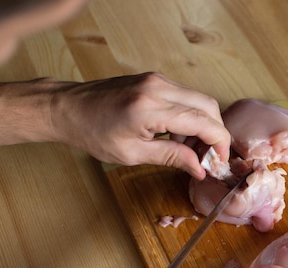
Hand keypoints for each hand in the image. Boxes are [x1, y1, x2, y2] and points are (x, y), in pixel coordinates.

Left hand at [51, 72, 229, 178]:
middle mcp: (158, 87)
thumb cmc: (93, 133)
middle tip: (208, 156)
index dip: (219, 142)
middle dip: (215, 133)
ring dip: (202, 125)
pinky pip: (185, 96)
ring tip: (187, 148)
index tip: (219, 160)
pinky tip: (176, 133)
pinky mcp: (154, 79)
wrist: (67, 108)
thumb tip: (199, 168)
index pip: (203, 121)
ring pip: (199, 100)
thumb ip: (172, 158)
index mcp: (150, 108)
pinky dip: (189, 115)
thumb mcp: (133, 154)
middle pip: (208, 106)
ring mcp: (157, 80)